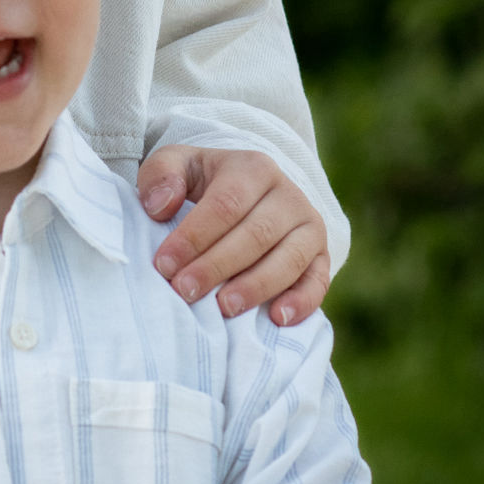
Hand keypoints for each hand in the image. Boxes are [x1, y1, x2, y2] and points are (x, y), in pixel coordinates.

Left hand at [138, 145, 330, 325]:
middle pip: (255, 234)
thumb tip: (161, 206)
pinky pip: (318, 280)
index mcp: (253, 169)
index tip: (164, 264)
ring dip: (255, 287)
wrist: (250, 192)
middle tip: (184, 290)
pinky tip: (277, 318)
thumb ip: (161, 175)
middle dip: (217, 266)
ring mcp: (310, 226)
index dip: (194, 236)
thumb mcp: (178, 165)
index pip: (225, 203)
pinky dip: (302, 301)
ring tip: (223, 308)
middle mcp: (288, 195)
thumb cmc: (205, 183)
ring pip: (288, 259)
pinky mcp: (322, 256)